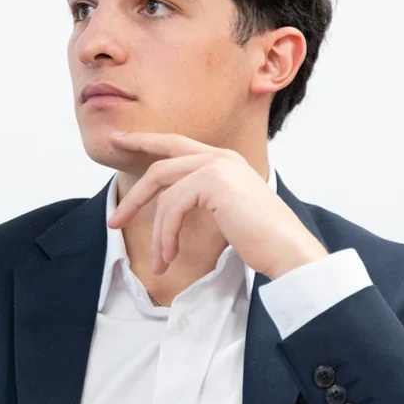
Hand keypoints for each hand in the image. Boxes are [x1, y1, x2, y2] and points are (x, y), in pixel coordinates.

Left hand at [106, 132, 327, 278]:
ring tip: (159, 262)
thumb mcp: (226, 212)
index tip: (119, 142)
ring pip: (164, 193)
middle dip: (134, 195)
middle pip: (161, 168)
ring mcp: (217, 165)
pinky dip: (167, 235)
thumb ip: (202, 199)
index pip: (175, 145)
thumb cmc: (262, 239)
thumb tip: (170, 207)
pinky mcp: (213, 181)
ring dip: (157, 233)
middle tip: (114, 219)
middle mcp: (220, 156)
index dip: (145, 141)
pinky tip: (170, 256)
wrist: (289, 250)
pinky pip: (173, 206)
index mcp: (224, 160)